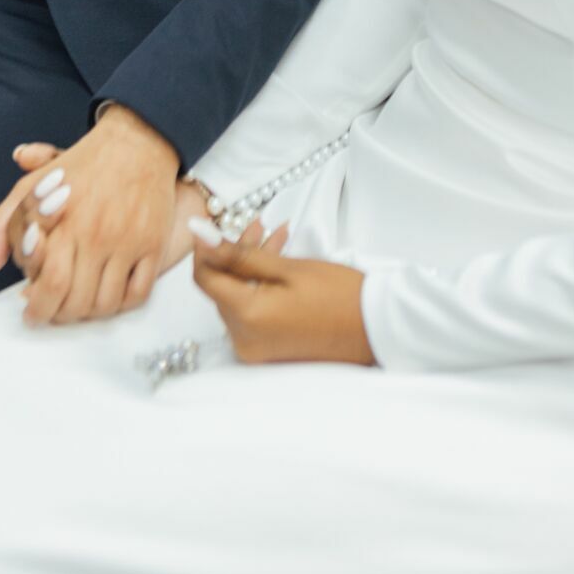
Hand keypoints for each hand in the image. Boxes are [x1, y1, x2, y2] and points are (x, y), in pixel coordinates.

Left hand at [0, 105, 180, 324]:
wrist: (137, 142)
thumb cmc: (81, 165)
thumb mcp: (30, 187)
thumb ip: (0, 226)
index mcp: (65, 222)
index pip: (50, 285)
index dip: (38, 308)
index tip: (31, 312)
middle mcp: (97, 234)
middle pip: (76, 301)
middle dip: (59, 316)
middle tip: (52, 314)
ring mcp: (128, 241)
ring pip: (106, 304)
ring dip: (89, 315)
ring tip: (78, 308)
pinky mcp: (153, 244)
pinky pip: (137, 294)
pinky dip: (121, 305)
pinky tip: (108, 297)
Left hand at [192, 224, 374, 365]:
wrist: (375, 327)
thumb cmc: (337, 293)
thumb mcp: (288, 268)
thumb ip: (239, 254)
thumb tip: (198, 236)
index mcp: (246, 317)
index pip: (204, 279)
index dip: (206, 248)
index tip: (215, 224)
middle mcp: (242, 339)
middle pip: (223, 288)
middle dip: (236, 254)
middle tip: (260, 224)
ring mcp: (255, 348)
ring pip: (238, 298)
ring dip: (250, 267)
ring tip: (277, 237)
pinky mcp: (268, 350)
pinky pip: (251, 313)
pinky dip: (260, 287)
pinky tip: (280, 264)